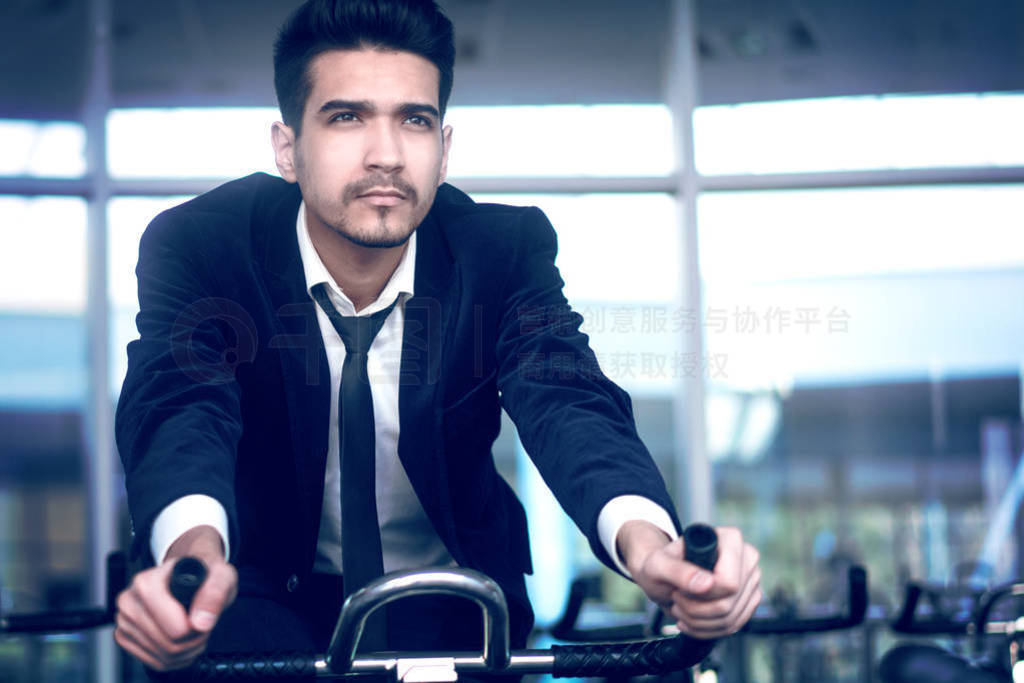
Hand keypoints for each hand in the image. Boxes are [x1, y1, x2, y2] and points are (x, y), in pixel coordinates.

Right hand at [114, 525, 237, 670]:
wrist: (188, 575)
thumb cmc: (201, 574)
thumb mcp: (220, 575)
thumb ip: (215, 593)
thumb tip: (201, 623)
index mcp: (146, 582)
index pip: (175, 627)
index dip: (195, 627)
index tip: (202, 615)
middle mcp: (130, 601)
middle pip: (169, 644)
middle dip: (193, 639)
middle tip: (202, 622)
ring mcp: (124, 621)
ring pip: (163, 655)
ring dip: (186, 649)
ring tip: (193, 628)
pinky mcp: (124, 637)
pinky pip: (155, 661)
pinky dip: (174, 656)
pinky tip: (181, 638)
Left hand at [617, 521, 761, 638]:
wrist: (664, 576)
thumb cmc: (661, 564)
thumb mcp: (658, 564)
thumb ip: (678, 571)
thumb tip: (707, 584)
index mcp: (729, 539)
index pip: (728, 583)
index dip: (702, 595)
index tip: (681, 589)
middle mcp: (747, 557)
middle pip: (729, 603)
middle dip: (696, 610)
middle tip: (677, 598)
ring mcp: (751, 580)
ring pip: (731, 618)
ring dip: (698, 621)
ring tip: (681, 607)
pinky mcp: (749, 600)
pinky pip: (733, 626)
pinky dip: (707, 629)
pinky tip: (691, 619)